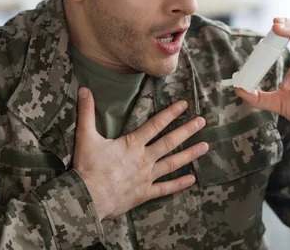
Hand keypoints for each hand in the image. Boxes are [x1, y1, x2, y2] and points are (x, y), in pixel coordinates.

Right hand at [73, 87, 208, 220]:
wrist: (87, 198)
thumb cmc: (87, 168)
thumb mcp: (85, 137)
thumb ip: (86, 113)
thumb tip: (84, 90)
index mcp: (132, 144)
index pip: (155, 125)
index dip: (170, 113)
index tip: (185, 105)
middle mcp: (144, 159)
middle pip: (169, 142)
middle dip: (187, 130)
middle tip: (202, 122)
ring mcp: (146, 177)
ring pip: (172, 163)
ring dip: (189, 154)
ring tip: (205, 146)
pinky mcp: (144, 193)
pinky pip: (165, 188)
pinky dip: (179, 184)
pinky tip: (192, 179)